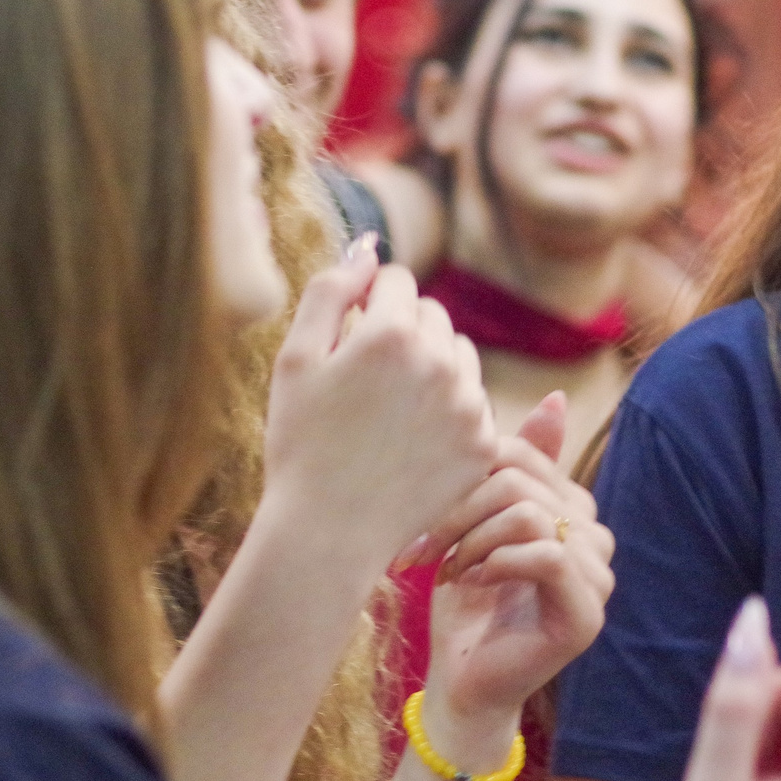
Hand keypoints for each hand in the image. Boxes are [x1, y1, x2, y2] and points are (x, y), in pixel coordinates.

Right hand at [264, 238, 499, 569]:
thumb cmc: (301, 442)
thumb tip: (368, 248)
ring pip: (458, 354)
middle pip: (431, 314)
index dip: (364, 307)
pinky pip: (473, 401)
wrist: (328, 532)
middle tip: (366, 382)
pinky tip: (412, 440)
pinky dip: (449, 410)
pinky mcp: (484, 444)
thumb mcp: (296, 359)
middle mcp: (440, 362)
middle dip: (402, 332)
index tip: (347, 344)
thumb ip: (330, 290)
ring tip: (390, 410)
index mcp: (391, 333)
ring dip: (432, 366)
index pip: (395, 281)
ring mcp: (469, 405)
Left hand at [410, 392, 614, 736]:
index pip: (521, 454)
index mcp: (573, 508)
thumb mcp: (475, 523)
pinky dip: (494, 564)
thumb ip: (507, 468)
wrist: (462, 680)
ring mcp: (599, 576)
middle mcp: (596, 537)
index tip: (420, 512)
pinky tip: (470, 583)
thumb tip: (554, 397)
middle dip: (457, 510)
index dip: (465, 473)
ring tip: (445, 569)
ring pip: (527, 514)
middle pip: (518, 482)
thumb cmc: (464, 603)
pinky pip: (543, 556)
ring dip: (469, 540)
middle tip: (421, 547)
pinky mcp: (588, 613)